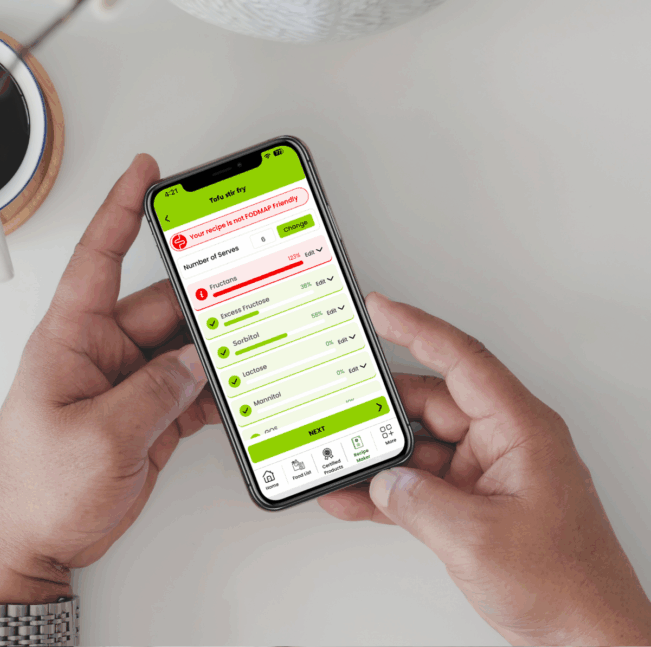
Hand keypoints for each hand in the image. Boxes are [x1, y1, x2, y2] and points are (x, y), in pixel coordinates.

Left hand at [0, 155, 218, 602]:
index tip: (146, 172)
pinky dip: (215, 392)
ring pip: (182, 350)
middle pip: (162, 308)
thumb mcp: (98, 438)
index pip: (99, 257)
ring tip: (253, 346)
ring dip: (214, 352)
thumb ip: (154, 394)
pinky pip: (188, 389)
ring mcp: (126, 386)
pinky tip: (238, 394)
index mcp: (71, 338)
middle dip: (203, 300)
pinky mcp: (145, 417)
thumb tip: (195, 360)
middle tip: (245, 286)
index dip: (122, 209)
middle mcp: (100, 353)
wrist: (29, 544)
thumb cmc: (32, 489)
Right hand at [319, 294, 650, 645]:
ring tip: (337, 458)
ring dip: (378, 459)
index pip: (461, 361)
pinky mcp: (472, 503)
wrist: (587, 638)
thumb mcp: (476, 538)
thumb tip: (382, 480)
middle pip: (428, 404)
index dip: (416, 329)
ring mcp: (486, 474)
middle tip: (339, 403)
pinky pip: (419, 484)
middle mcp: (503, 443)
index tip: (380, 310)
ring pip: (418, 447)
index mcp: (520, 429)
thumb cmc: (566, 584)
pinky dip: (387, 491)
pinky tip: (354, 497)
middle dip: (380, 409)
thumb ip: (416, 502)